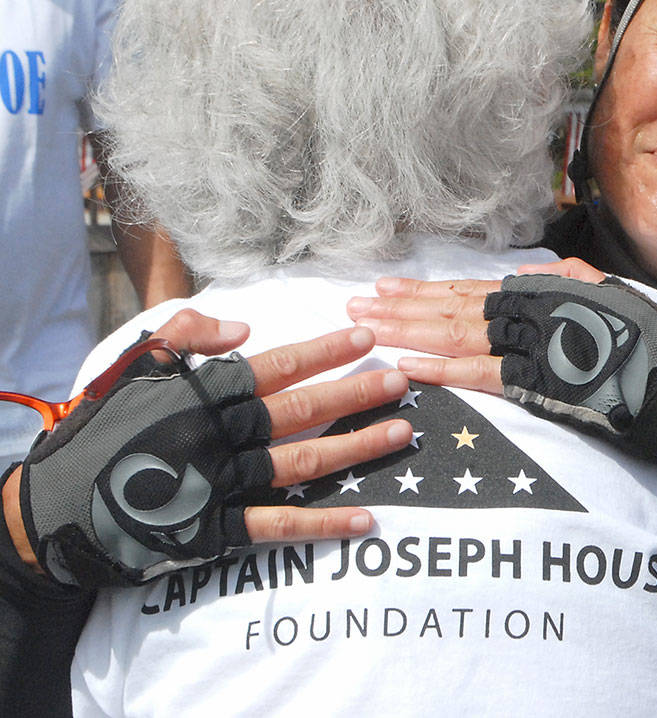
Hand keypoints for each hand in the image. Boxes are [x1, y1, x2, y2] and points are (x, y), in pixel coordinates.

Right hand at [4, 310, 411, 586]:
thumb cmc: (100, 426)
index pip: (277, 366)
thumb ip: (187, 335)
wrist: (54, 504)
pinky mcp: (215, 529)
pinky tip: (365, 518)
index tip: (366, 340)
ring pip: (302, 463)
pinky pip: (278, 526)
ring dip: (356, 448)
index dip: (325, 352)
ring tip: (400, 433)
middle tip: (402, 381)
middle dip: (357, 393)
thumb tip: (245, 326)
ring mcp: (221, 483)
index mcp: (203, 392)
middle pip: (303, 410)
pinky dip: (323, 523)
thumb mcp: (133, 365)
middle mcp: (220, 435)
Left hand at [344, 258, 605, 388]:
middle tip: (354, 306)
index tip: (385, 288)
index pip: (468, 291)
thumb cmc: (647, 339)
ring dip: (407, 331)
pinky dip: (441, 370)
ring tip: (367, 328)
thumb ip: (562, 278)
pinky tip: (407, 367)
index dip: (423, 290)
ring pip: (455, 335)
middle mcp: (529, 313)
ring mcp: (531, 347)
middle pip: (450, 308)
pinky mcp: (539, 384)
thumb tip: (521, 272)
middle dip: (399, 308)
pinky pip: (479, 375)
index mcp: (540, 293)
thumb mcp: (604, 293)